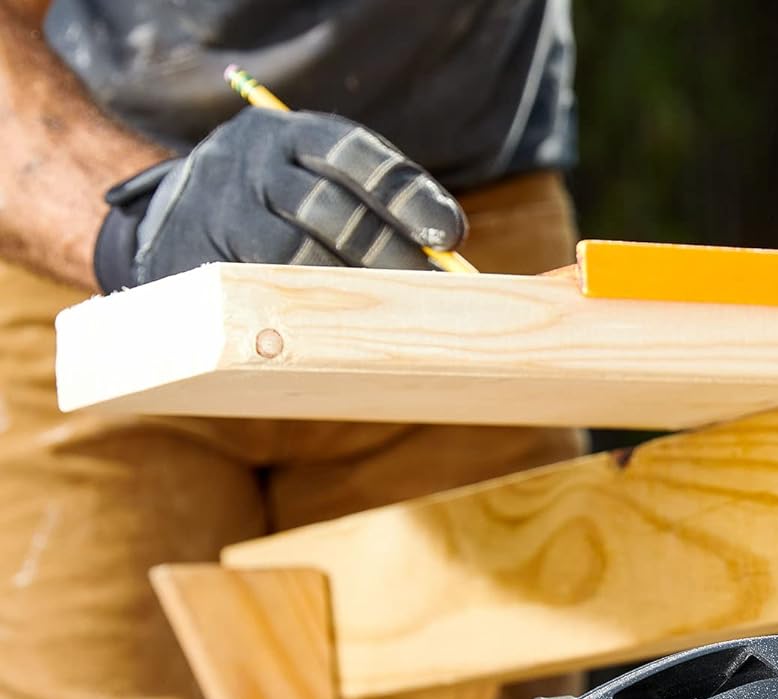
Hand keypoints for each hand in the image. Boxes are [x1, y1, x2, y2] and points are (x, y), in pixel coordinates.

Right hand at [93, 108, 466, 290]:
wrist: (171, 221)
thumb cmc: (275, 208)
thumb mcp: (313, 180)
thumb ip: (375, 204)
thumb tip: (449, 254)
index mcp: (285, 133)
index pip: (352, 155)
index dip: (406, 195)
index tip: (451, 235)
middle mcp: (247, 163)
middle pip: (329, 210)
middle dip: (389, 253)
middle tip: (433, 292)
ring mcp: (217, 211)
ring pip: (293, 256)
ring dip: (350, 290)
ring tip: (394, 317)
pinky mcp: (197, 261)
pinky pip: (257, 293)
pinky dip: (305, 315)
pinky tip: (341, 332)